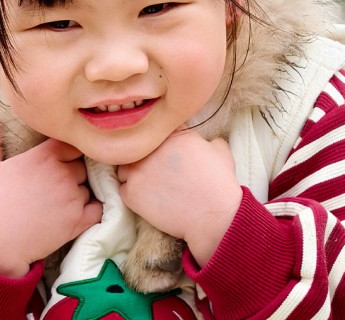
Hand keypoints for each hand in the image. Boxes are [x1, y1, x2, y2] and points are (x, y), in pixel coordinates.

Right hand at [0, 121, 101, 276]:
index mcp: (45, 156)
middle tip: (55, 186)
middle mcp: (64, 173)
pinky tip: (77, 213)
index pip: (72, 145)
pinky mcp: (79, 219)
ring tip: (58, 203)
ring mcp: (73, 196)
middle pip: (82, 167)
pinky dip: (91, 210)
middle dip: (72, 174)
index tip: (58, 162)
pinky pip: (97, 208)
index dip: (67, 153)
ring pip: (88, 188)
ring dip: (79, 194)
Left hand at [117, 129, 241, 266]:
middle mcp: (152, 149)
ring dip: (134, 172)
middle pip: (138, 147)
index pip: (159, 130)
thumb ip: (207, 140)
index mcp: (174, 134)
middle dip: (145, 156)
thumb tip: (204, 142)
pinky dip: (132, 192)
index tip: (168, 150)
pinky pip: (123, 188)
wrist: (212, 215)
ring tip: (148, 183)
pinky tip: (146, 198)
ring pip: (124, 166)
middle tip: (155, 167)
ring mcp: (138, 170)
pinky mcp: (131, 193)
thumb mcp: (221, 151)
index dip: (163, 140)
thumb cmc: (220, 183)